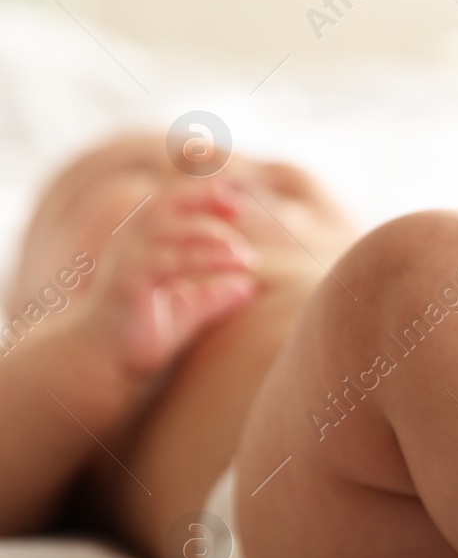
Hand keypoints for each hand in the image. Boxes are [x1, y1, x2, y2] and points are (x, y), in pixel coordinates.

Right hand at [78, 179, 259, 377]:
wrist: (108, 362)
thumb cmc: (145, 331)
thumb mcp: (189, 309)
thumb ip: (216, 295)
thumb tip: (250, 288)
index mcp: (143, 245)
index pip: (170, 205)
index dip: (202, 196)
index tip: (237, 202)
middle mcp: (132, 246)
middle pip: (166, 205)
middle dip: (203, 199)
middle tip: (241, 208)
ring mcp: (128, 261)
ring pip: (169, 230)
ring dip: (212, 235)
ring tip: (245, 256)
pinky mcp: (129, 282)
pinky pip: (169, 260)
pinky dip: (204, 258)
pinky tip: (233, 266)